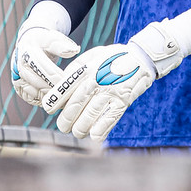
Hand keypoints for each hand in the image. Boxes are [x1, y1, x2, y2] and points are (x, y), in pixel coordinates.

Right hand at [11, 23, 79, 105]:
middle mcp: (19, 68)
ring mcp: (18, 80)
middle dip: (59, 90)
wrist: (28, 44)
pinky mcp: (19, 89)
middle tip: (74, 94)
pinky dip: (45, 101)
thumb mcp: (52, 38)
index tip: (75, 83)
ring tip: (68, 98)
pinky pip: (33, 99)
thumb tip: (75, 50)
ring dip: (53, 98)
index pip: (47, 71)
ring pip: (37, 95)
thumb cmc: (43, 41)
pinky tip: (56, 99)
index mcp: (28, 54)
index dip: (62, 78)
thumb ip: (63, 44)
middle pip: (42, 84)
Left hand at [41, 20, 184, 140]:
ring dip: (79, 129)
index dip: (54, 101)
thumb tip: (59, 87)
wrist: (140, 58)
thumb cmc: (111, 58)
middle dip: (65, 121)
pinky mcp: (122, 102)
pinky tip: (93, 134)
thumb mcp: (91, 56)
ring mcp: (111, 92)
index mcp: (87, 68)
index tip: (49, 108)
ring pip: (88, 119)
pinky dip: (98, 133)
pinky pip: (107, 123)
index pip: (65, 88)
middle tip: (63, 126)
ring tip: (77, 130)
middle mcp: (97, 81)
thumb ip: (75, 70)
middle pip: (74, 107)